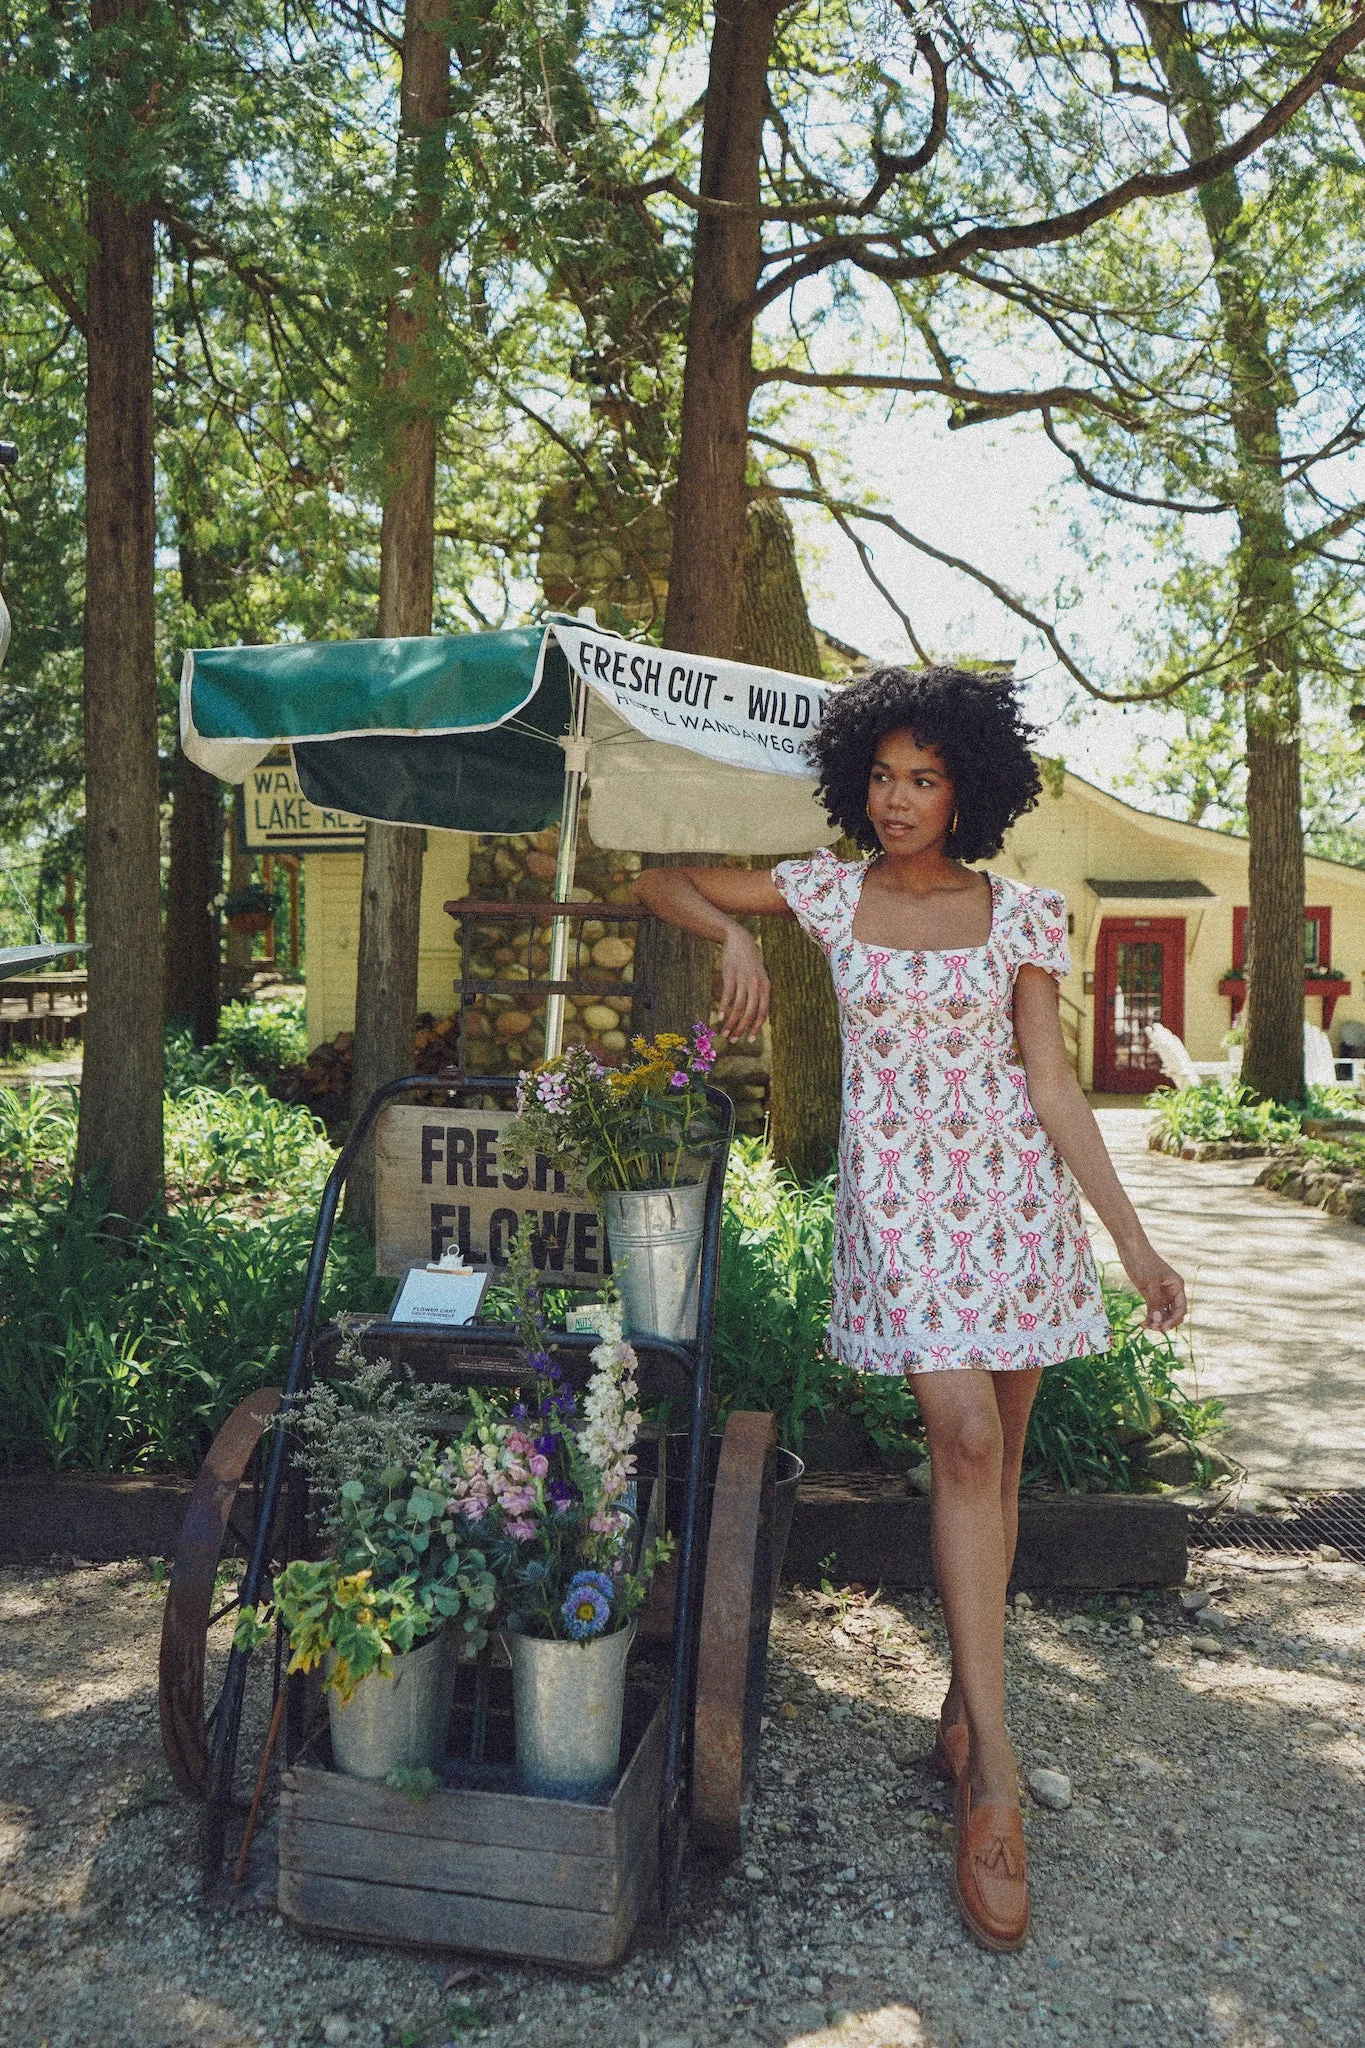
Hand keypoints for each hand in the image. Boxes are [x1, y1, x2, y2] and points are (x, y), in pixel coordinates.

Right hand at [717, 926, 769, 1042]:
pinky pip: (727, 996)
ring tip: (723, 1032)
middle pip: (750, 1013)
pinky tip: (718, 1017)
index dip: (756, 1028)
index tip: (750, 1041)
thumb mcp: (759, 978)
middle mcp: (756, 985)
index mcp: (765, 988)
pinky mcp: (731, 976)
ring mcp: (743, 980)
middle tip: (733, 1040)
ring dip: (730, 1023)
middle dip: (741, 1029)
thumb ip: (759, 996)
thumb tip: (756, 1018)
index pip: (762, 1013)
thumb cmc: (749, 964)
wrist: (740, 941)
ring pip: (738, 1007)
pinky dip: (723, 1008)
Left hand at [1123, 1249, 1186, 1331]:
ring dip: (1156, 1322)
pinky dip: (1149, 1318)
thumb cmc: (1143, 1261)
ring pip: (1163, 1314)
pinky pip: (1153, 1310)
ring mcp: (1161, 1293)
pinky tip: (1142, 1323)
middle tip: (1152, 1328)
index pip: (1181, 1309)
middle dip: (1165, 1323)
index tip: (1163, 1328)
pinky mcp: (1150, 1294)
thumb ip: (1154, 1302)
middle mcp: (1171, 1292)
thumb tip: (1158, 1321)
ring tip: (1145, 1326)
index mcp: (1177, 1286)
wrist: (1130, 1248)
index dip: (1174, 1320)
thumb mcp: (1150, 1282)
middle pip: (1173, 1314)